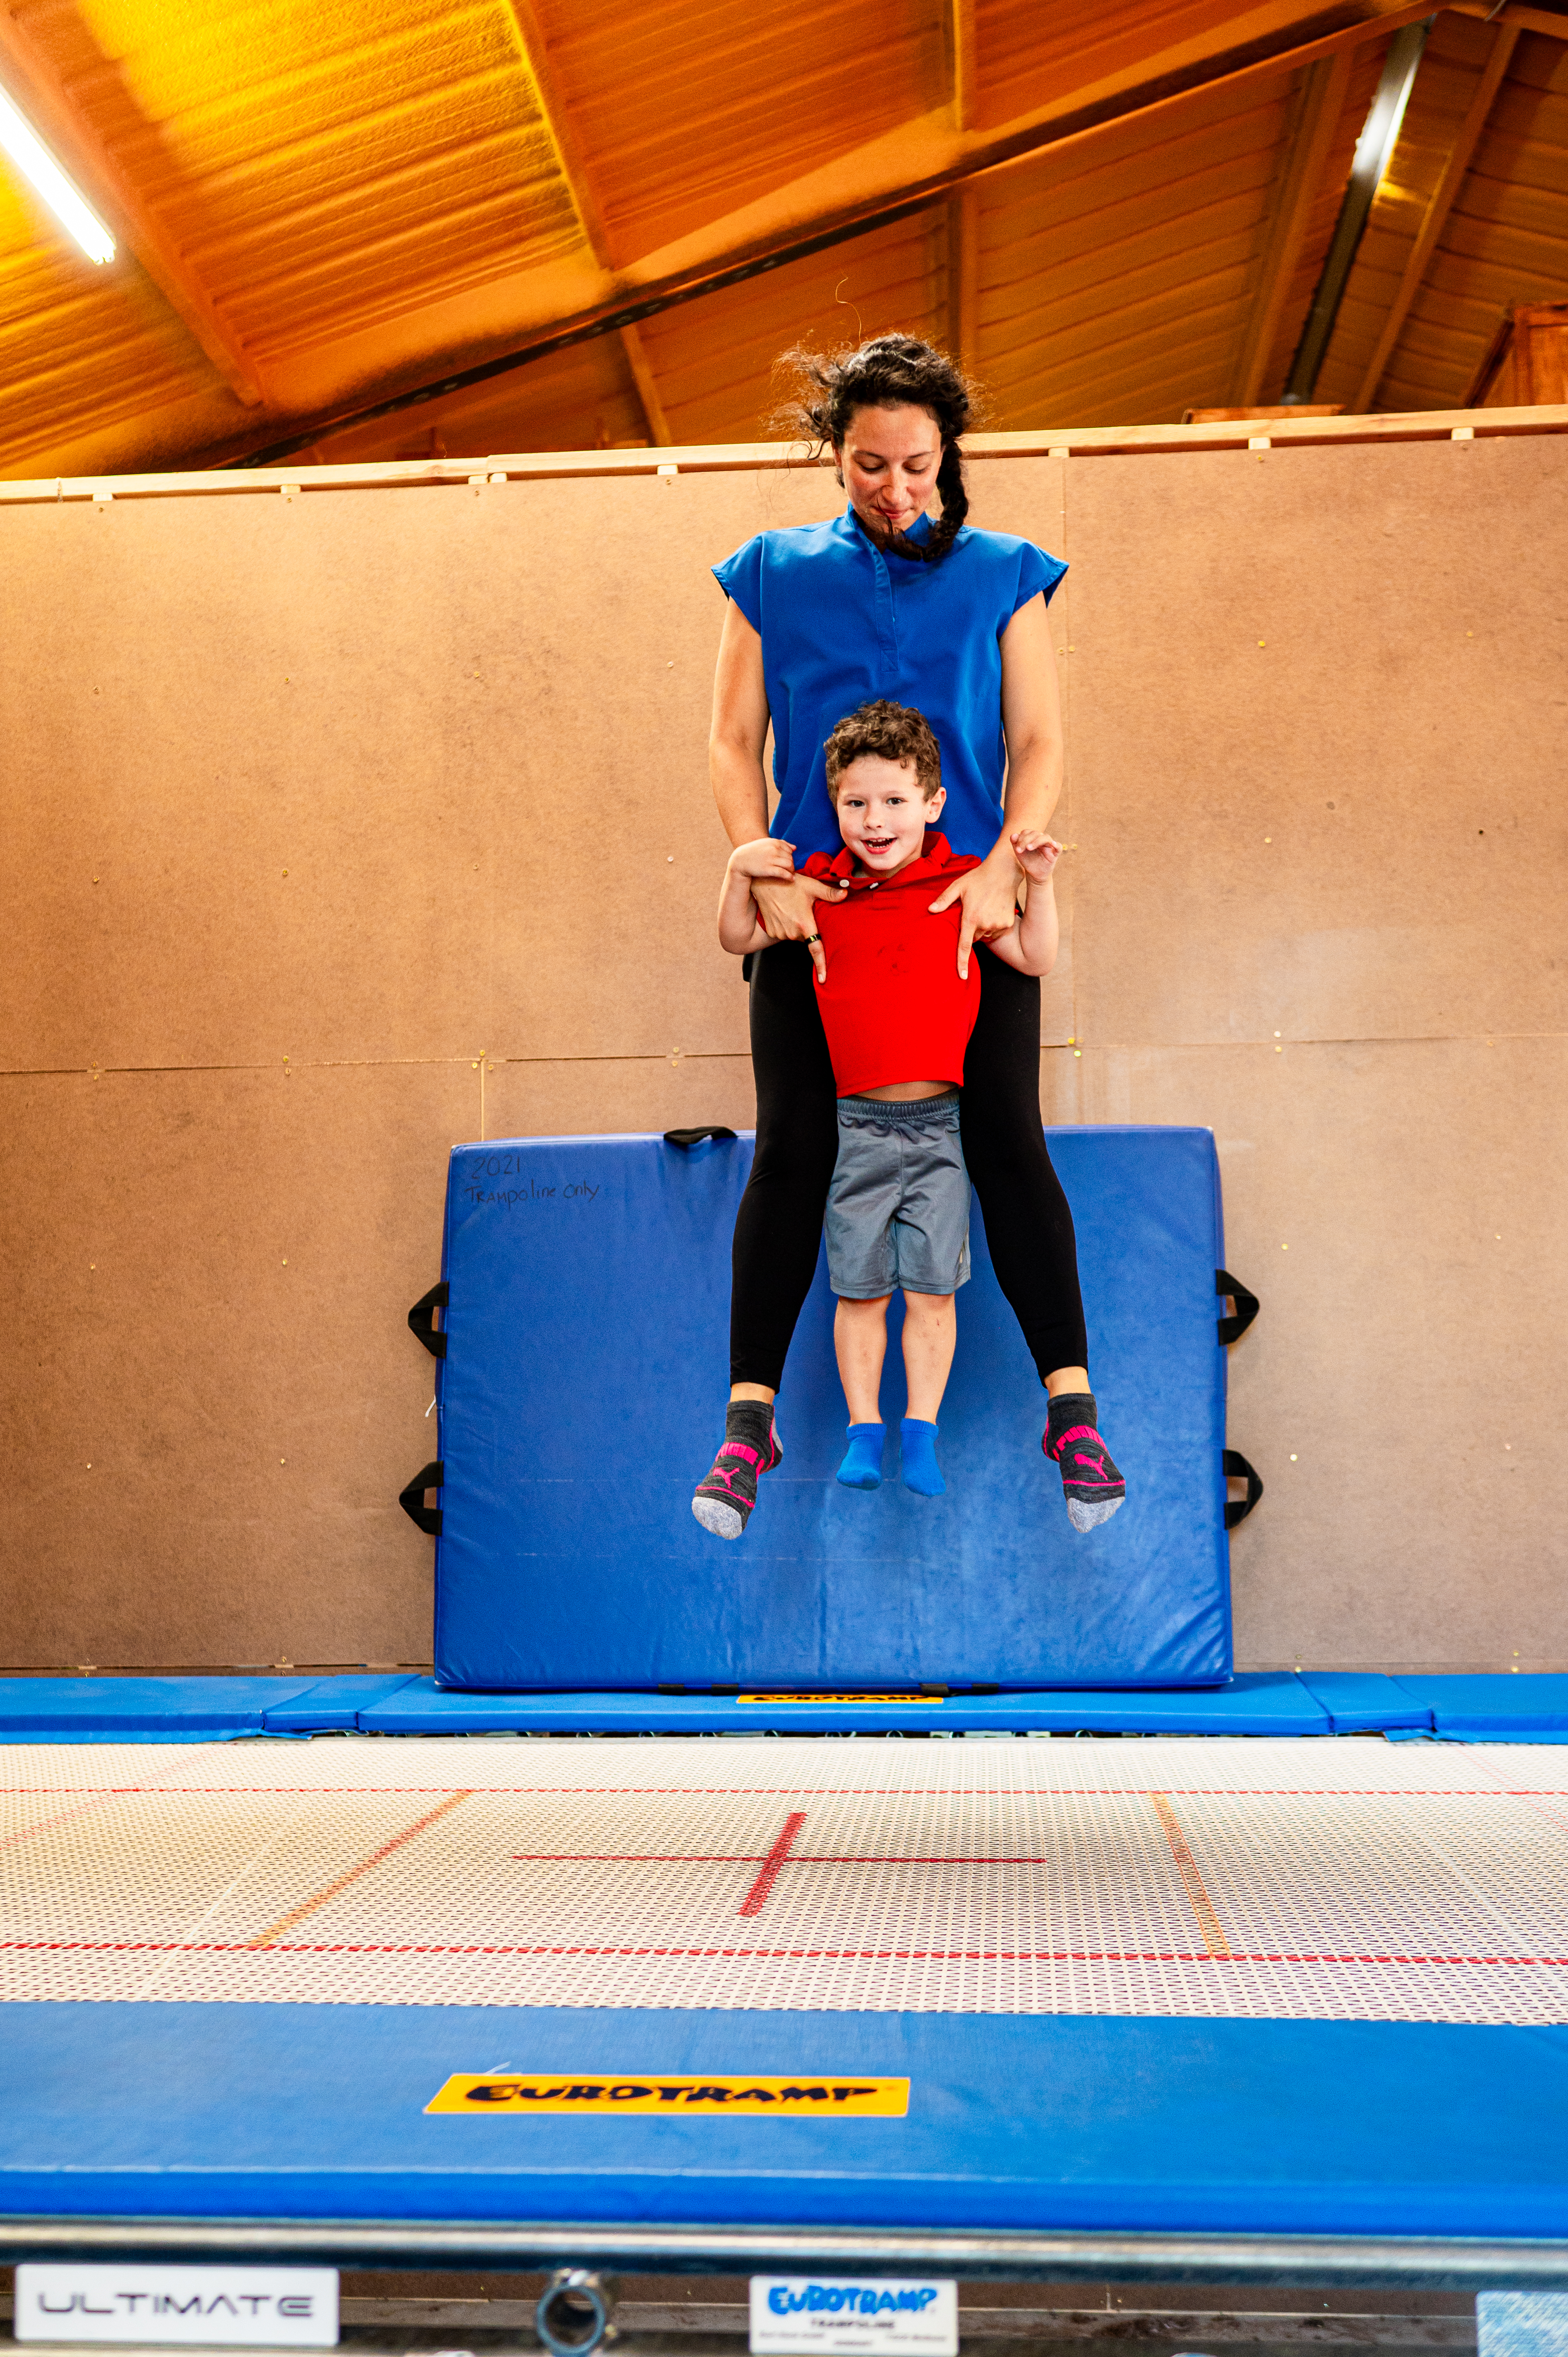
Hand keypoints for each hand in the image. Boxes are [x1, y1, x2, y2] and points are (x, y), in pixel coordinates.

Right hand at [727, 835, 797, 884]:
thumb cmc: (754, 852)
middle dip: (791, 865)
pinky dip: (789, 877)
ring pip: (789, 865)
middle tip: (790, 870)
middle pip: (790, 858)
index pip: (790, 850)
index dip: (790, 857)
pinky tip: (791, 880)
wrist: (740, 860)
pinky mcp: (768, 869)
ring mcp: (771, 859)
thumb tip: (795, 848)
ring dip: (792, 871)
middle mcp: (774, 849)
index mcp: (774, 842)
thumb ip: (781, 844)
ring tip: (791, 874)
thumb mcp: (766, 844)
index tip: (787, 863)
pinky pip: (783, 873)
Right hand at [752, 871, 845, 981]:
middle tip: (805, 911)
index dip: (821, 966)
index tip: (823, 979)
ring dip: (796, 927)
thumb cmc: (789, 883)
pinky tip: (784, 912)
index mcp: (804, 924)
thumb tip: (846, 894)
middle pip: (806, 938)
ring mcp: (780, 933)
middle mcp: (792, 932)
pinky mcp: (772, 932)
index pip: (815, 950)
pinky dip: (786, 927)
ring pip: (795, 936)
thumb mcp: (811, 886)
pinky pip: (784, 934)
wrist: (763, 882)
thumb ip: (830, 893)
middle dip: (808, 928)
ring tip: (793, 909)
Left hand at [928, 856, 1022, 979]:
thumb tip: (931, 910)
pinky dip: (993, 925)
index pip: (964, 946)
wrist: (1004, 871)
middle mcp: (985, 923)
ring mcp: (998, 924)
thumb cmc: (978, 878)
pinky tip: (993, 910)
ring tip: (984, 908)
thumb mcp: (958, 886)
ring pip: (985, 935)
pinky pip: (996, 932)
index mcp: (971, 917)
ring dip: (982, 927)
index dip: (961, 962)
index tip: (961, 976)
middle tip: (973, 911)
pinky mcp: (1007, 923)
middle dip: (971, 930)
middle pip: (974, 938)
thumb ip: (944, 900)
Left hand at [1011, 829, 1064, 883]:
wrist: (1034, 873)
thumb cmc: (1028, 860)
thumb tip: (1013, 835)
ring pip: (1045, 837)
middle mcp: (1041, 839)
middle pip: (1035, 833)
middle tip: (1019, 850)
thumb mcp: (1019, 852)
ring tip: (1029, 848)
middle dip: (1025, 840)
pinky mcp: (1055, 853)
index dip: (1021, 838)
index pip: (1027, 832)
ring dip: (1036, 841)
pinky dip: (1056, 845)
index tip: (1016, 849)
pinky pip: (1058, 847)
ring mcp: (1049, 845)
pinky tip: (1052, 844)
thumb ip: (1015, 843)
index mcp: (1032, 837)